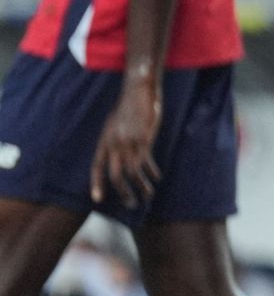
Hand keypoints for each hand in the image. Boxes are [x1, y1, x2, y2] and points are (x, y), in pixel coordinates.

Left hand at [92, 77, 161, 210]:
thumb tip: (118, 155)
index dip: (97, 183)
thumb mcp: (115, 125)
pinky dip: (151, 173)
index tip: (98, 199)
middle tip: (131, 204)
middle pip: (115, 175)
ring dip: (141, 187)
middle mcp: (114, 144)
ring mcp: (129, 143)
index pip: (96, 167)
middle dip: (123, 192)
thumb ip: (115, 140)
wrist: (138, 91)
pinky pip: (146, 163)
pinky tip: (156, 178)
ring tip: (147, 196)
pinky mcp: (144, 140)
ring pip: (133, 173)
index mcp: (104, 141)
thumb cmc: (128, 107)